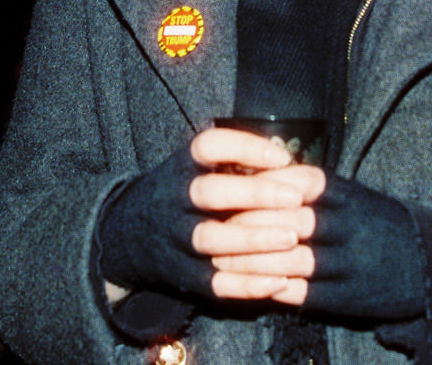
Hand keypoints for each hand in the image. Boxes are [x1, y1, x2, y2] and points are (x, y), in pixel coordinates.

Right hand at [97, 127, 308, 301]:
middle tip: (296, 198)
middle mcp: (175, 199)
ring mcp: (176, 239)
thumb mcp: (197, 168)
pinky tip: (281, 281)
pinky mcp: (183, 275)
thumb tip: (303, 172)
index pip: (208, 147)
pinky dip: (248, 284)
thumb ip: (241, 165)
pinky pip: (214, 283)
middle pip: (209, 192)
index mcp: (183, 166)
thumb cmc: (184, 193)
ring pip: (210, 238)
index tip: (282, 158)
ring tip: (292, 237)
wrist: (128, 235)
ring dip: (253, 238)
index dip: (246, 148)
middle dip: (254, 193)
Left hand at [211, 171, 426, 319]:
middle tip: (212, 223)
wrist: (424, 262)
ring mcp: (346, 263)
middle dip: (246, 224)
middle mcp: (346, 227)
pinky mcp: (345, 296)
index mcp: (345, 195)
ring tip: (219, 258)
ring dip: (250, 261)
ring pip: (289, 260)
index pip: (295, 183)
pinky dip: (272, 288)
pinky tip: (248, 284)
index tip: (230, 186)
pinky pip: (301, 293)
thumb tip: (260, 169)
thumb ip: (311, 185)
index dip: (260, 186)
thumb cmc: (374, 221)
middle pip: (287, 222)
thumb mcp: (351, 193)